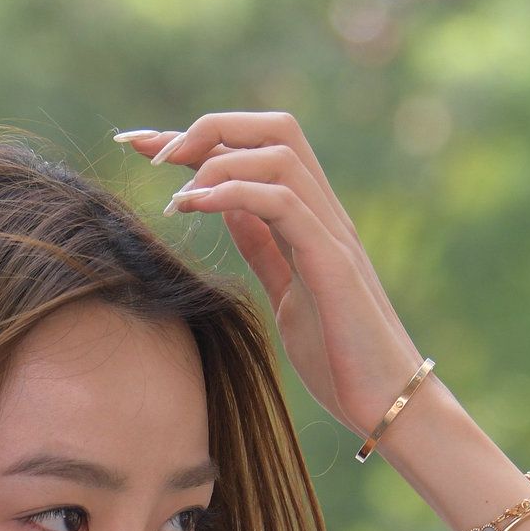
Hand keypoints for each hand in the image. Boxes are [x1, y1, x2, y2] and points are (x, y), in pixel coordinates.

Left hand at [117, 110, 424, 440]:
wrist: (388, 402)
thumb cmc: (339, 356)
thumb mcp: (286, 293)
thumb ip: (263, 246)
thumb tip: (228, 208)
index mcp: (309, 219)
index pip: (256, 150)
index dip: (198, 138)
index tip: (141, 144)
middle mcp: (324, 213)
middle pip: (273, 129)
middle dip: (207, 128)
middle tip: (151, 152)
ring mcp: (331, 234)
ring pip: (280, 153)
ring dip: (216, 161)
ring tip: (172, 194)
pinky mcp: (332, 263)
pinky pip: (283, 203)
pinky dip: (233, 194)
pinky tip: (192, 206)